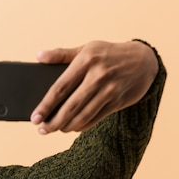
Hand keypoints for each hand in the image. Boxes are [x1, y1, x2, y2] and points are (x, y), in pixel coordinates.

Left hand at [31, 40, 158, 133]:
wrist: (144, 61)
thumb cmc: (108, 54)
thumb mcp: (86, 48)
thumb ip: (61, 54)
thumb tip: (39, 56)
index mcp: (86, 60)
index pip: (60, 87)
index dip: (45, 105)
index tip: (34, 117)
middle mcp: (98, 75)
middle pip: (70, 106)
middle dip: (53, 121)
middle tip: (41, 129)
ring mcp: (109, 90)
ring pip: (83, 116)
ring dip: (66, 127)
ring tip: (54, 129)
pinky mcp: (117, 101)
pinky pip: (95, 119)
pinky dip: (81, 126)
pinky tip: (71, 127)